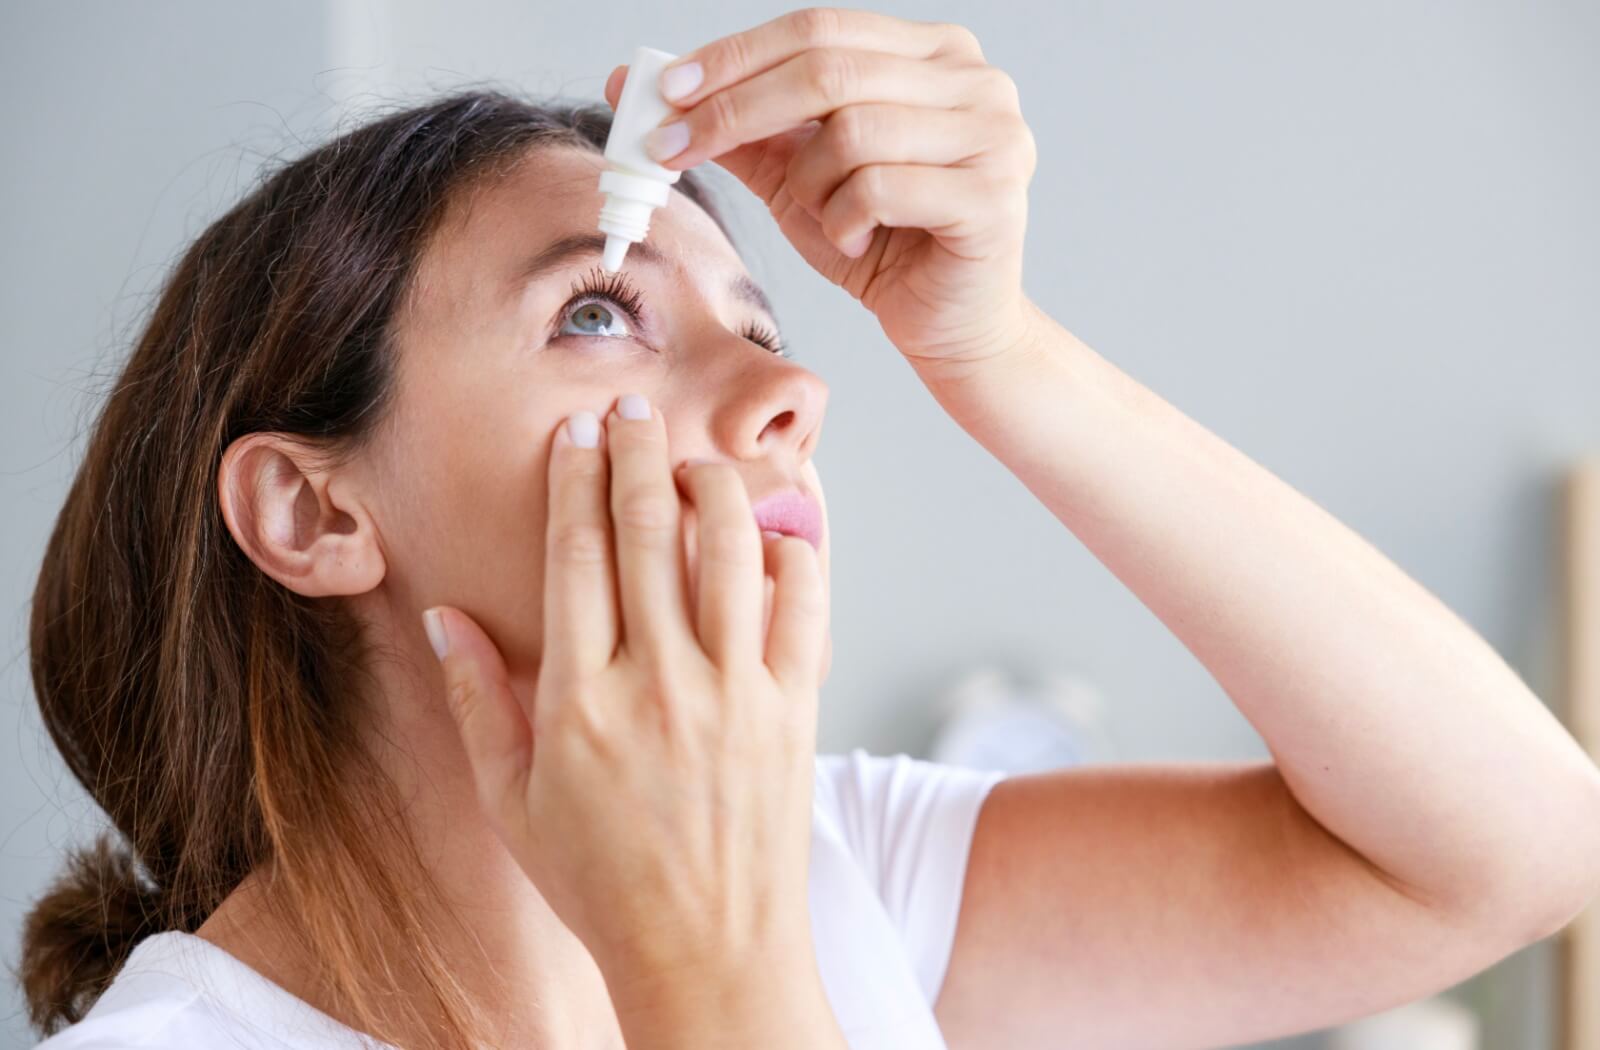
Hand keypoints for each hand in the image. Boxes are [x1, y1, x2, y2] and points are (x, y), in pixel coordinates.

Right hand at [422, 395, 828, 991]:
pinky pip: (802, 607)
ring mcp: (735, 695)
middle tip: (632, 405)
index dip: (574, 481)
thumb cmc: (603, 885)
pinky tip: (774, 533)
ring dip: (714, 487)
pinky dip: (793, 555)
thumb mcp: (514, 802)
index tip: (575, 433)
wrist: (711, 956)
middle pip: (649, 533)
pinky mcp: (794, 711)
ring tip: (696, 462)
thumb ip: (476, 703)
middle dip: (637, 454)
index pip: (576, 557)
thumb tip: (445, 618)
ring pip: (730, 552)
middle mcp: (659, 685)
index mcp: (580, 702)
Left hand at [603, 7, 1040, 377]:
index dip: (736, 56)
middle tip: (674, 148)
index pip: (819, 28)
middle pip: (828, 69)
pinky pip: (879, 187)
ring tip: (822, 217)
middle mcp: (976, 80)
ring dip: (809, 185)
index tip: (667, 92)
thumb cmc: (883, 247)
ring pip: (851, 132)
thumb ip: (742, 130)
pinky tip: (857, 243)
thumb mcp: (799, 178)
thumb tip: (645, 86)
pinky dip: (844, 220)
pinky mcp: (992, 196)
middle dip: (735, 110)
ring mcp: (994, 135)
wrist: (951, 328)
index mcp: (934, 53)